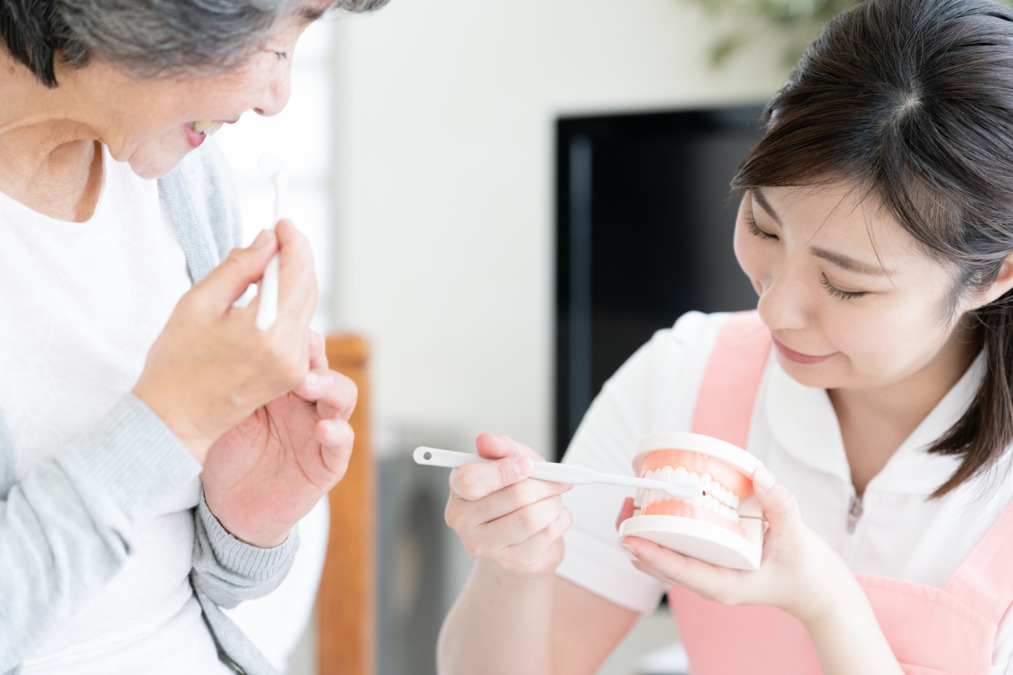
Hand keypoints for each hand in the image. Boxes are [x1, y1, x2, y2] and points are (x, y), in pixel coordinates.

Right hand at [132, 220, 316, 461]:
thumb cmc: (177, 362)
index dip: (295, 242)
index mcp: (265, 334)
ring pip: (306, 307)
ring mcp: (295, 367)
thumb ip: (238, 268)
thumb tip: (267, 241)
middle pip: (309, 288)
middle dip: (296, 257)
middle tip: (274, 238)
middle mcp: (289, 352)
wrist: (175, 419)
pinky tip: (262, 298)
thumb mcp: (198, 303)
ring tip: (261, 267)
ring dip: (291, 280)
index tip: (283, 223)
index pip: (298, 274)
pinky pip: (299, 327)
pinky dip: (287, 305)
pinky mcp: (294, 374)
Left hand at [201, 330, 357, 547]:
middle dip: (314, 356)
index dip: (294, 336)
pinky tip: (325, 429)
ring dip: (330, 387)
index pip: (296, 350)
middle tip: (298, 352)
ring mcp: (319, 430)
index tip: (279, 325)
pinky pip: (342, 444)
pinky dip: (338, 433)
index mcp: (280, 385)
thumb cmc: (223, 455)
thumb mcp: (220, 412)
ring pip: (342, 397)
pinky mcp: (327, 463)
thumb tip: (217, 337)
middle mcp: (304, 403)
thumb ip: (229, 381)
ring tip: (310, 385)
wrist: (227, 510)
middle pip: (322, 366)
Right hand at [444, 433, 572, 578]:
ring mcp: (483, 545)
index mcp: (458, 489)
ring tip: (553, 500)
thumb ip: (503, 449)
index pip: (470, 481)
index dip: (503, 471)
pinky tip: (553, 519)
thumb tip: (487, 440)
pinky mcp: (509, 562)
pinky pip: (547, 534)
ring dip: (554, 503)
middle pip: (512, 497)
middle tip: (556, 479)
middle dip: (543, 484)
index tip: (528, 465)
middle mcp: (463, 520)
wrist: (522, 541)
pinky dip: (560, 519)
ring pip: (531, 517)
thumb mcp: (513, 463)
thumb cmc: (515, 497)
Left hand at [618, 466, 855, 626]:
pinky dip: (665, 532)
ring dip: (647, 536)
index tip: (628, 538)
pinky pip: (680, 550)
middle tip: (624, 511)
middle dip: (638, 542)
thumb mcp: (799, 537)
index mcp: (727, 585)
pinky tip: (658, 508)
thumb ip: (781, 505)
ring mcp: (711, 575)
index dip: (651, 554)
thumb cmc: (808, 571)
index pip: (680, 571)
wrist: (819, 592)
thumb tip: (758, 474)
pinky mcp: (713, 564)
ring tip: (630, 506)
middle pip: (662, 567)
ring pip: (666, 560)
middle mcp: (712, 583)